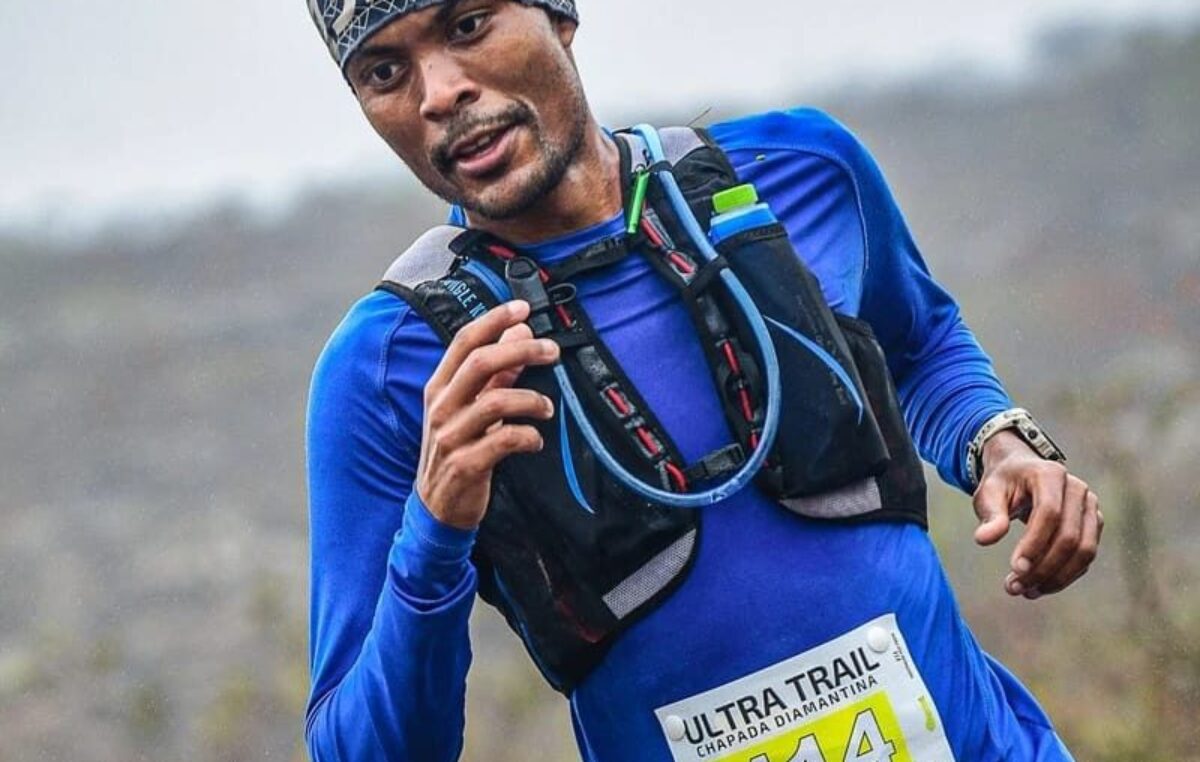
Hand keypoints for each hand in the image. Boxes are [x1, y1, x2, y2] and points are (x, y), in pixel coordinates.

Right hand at [416, 300, 559, 529]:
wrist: (438, 508)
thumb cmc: (458, 450)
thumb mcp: (471, 409)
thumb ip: (496, 374)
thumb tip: (520, 334)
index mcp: (440, 388)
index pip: (465, 342)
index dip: (494, 320)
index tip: (523, 308)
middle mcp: (441, 407)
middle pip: (481, 363)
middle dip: (522, 351)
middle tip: (552, 350)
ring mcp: (451, 437)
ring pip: (495, 402)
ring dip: (531, 399)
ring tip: (547, 407)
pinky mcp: (465, 465)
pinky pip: (503, 441)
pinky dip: (527, 436)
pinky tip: (536, 440)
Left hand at [972, 431, 1103, 598]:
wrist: (1022, 473)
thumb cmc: (1004, 484)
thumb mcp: (989, 493)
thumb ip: (990, 515)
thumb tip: (983, 539)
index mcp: (1050, 474)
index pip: (1050, 513)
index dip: (1034, 543)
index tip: (1015, 568)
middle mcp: (1078, 489)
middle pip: (1069, 536)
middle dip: (1043, 567)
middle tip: (1014, 588)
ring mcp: (1090, 507)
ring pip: (1084, 550)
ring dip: (1057, 578)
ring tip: (1026, 592)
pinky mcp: (1093, 524)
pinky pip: (1085, 556)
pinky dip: (1065, 576)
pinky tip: (1039, 587)